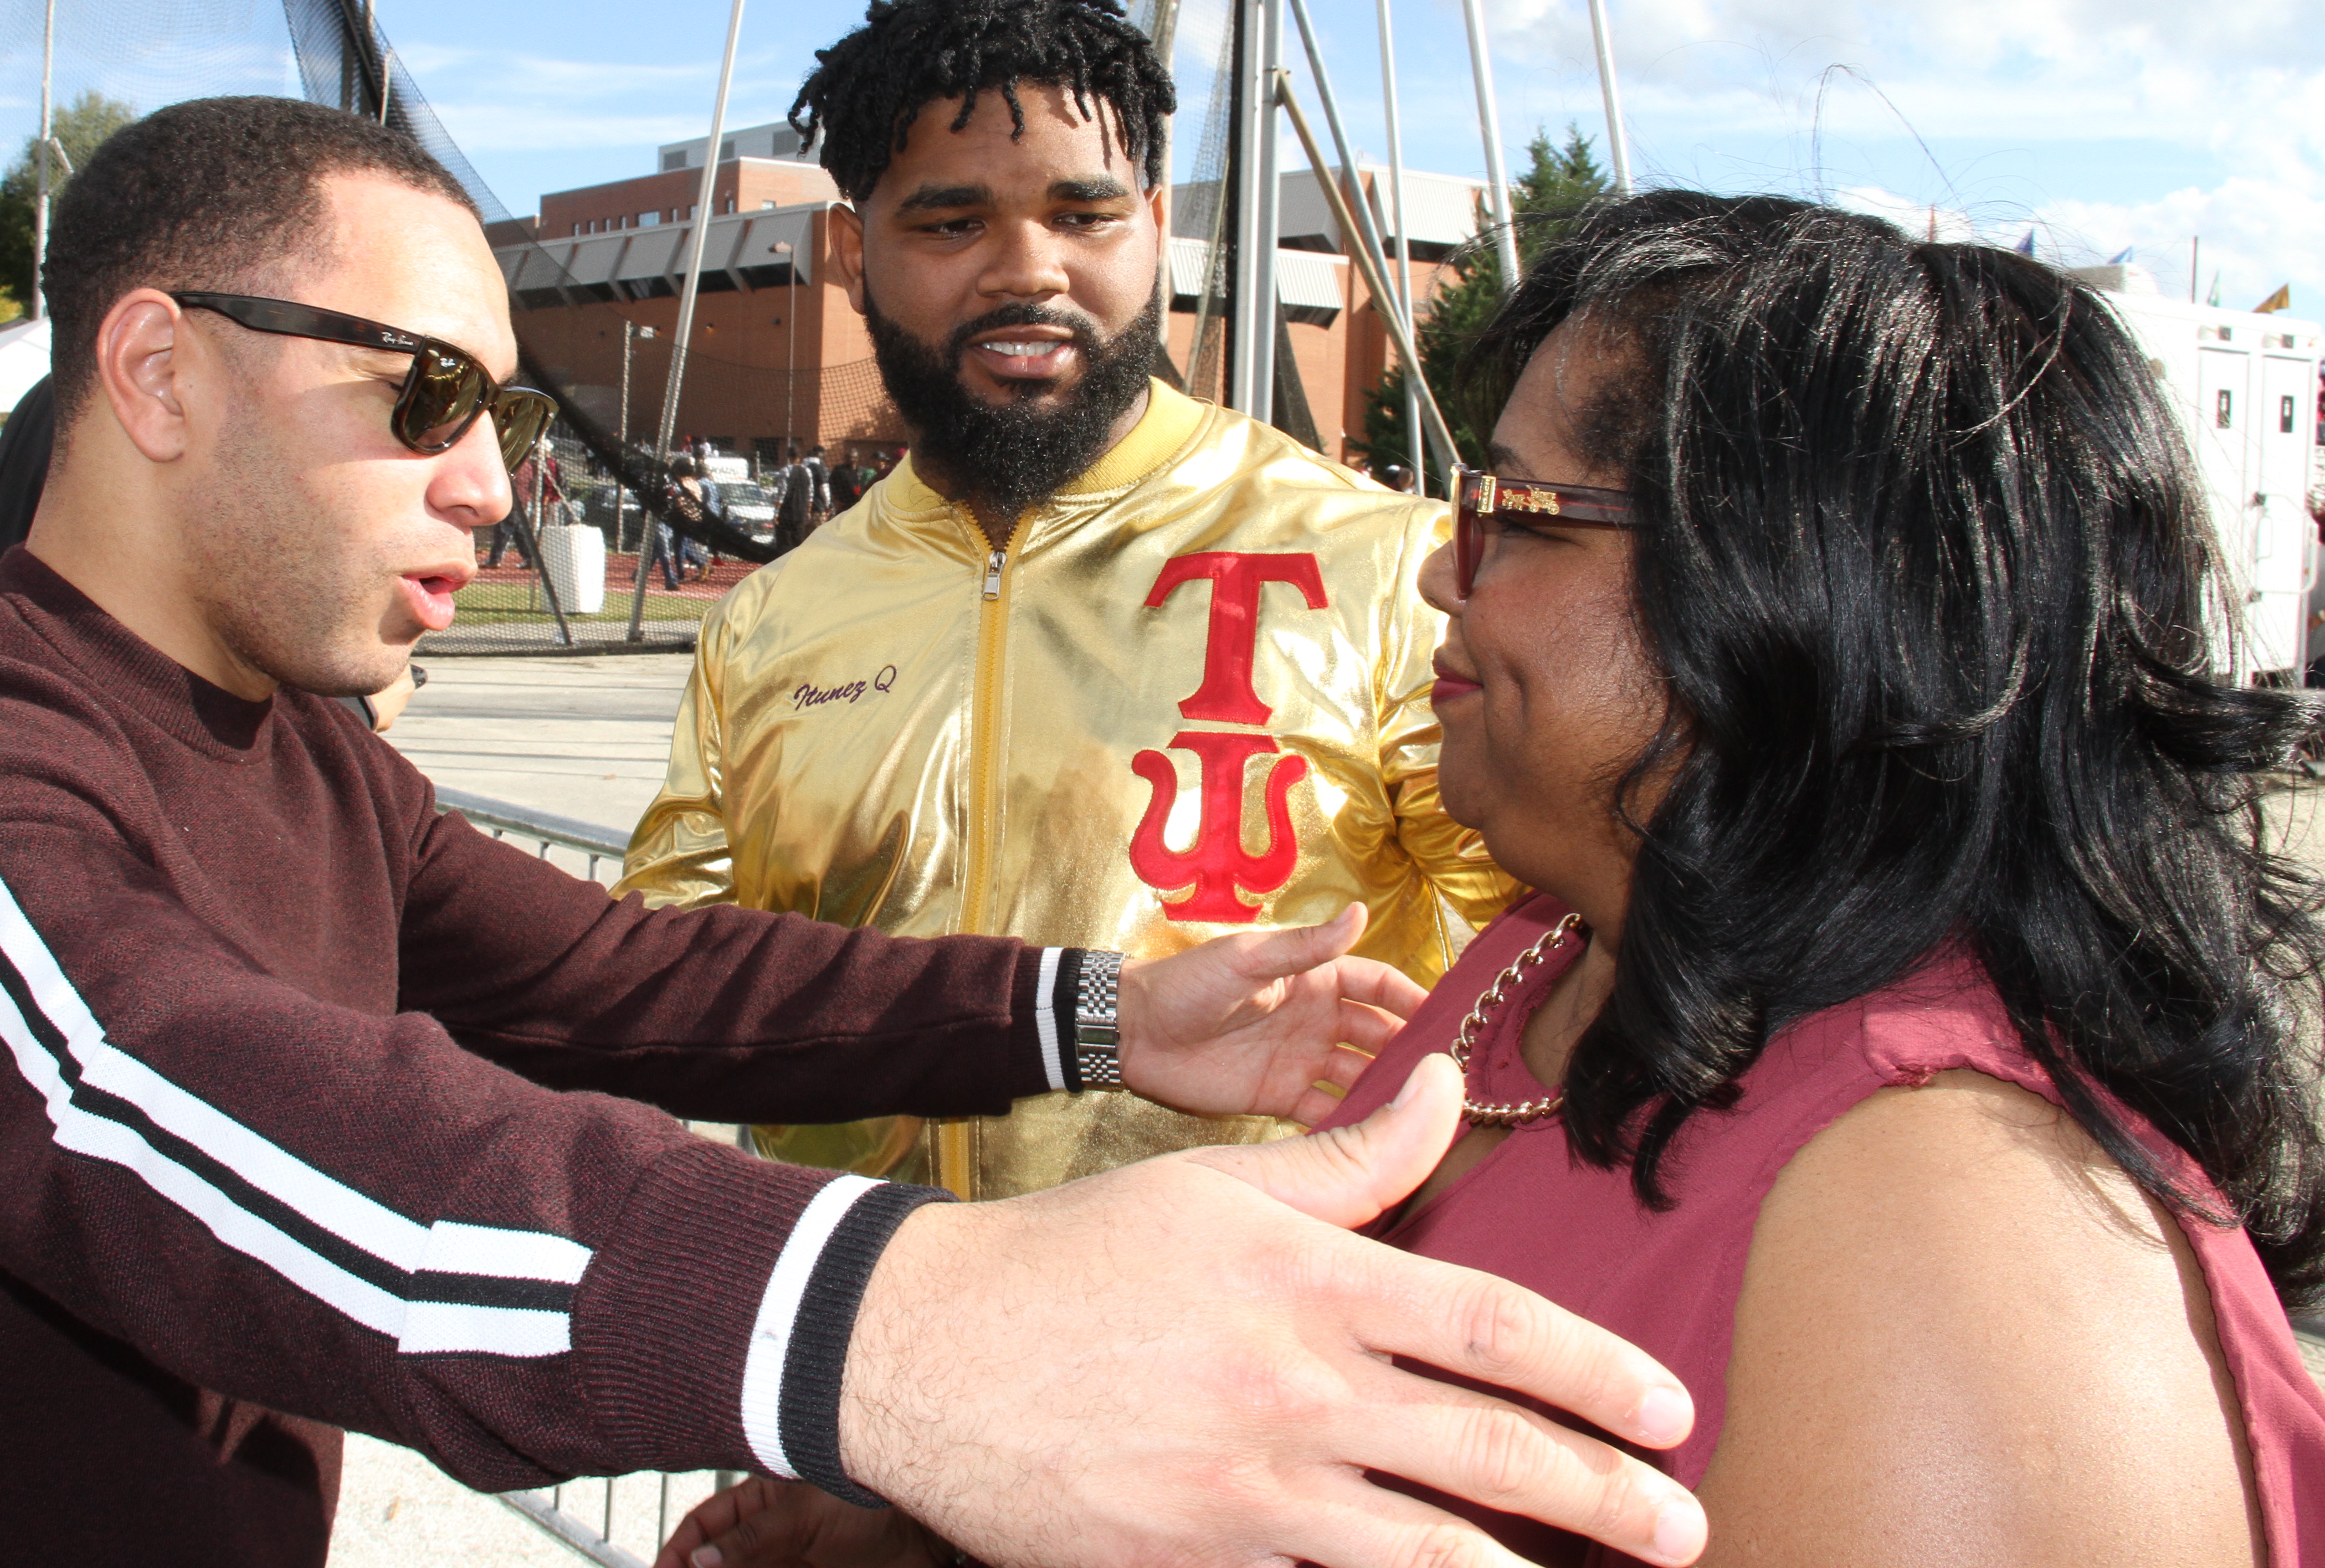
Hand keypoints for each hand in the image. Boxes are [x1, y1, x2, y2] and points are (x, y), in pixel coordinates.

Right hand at [655, 1475, 951, 1567]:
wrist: (927, 1533)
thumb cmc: (873, 1500)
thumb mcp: (802, 1517)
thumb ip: (751, 1540)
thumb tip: (700, 1561)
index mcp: (760, 1497)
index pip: (703, 1524)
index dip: (677, 1550)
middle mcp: (769, 1531)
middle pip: (718, 1559)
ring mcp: (788, 1558)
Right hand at [838, 1054, 1706, 1567]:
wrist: (923, 1352)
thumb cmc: (1072, 1257)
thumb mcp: (1210, 1186)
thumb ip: (1347, 1157)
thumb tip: (1449, 1088)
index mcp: (1306, 1286)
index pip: (1490, 1327)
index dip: (1594, 1372)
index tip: (1668, 1407)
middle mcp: (1294, 1394)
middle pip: (1487, 1454)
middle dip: (1605, 1498)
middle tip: (1685, 1524)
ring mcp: (1249, 1496)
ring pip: (1426, 1552)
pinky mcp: (1202, 1563)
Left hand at [1117, 904, 1425, 1124]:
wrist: (1134, 1031)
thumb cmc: (1187, 983)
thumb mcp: (1247, 959)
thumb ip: (1304, 946)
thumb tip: (1360, 911)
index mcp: (1315, 978)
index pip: (1380, 985)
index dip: (1414, 999)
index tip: (1451, 1022)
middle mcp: (1317, 1020)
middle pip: (1379, 1036)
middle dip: (1412, 1053)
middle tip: (1451, 1080)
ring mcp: (1302, 1060)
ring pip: (1360, 1078)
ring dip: (1387, 1093)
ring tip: (1423, 1116)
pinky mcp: (1281, 1098)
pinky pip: (1327, 1113)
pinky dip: (1351, 1126)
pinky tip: (1378, 1142)